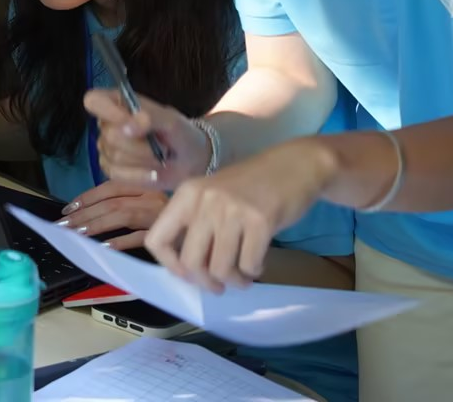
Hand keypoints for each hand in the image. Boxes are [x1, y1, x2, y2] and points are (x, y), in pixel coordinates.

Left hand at [57, 179, 167, 250]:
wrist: (213, 234)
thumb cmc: (177, 222)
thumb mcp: (151, 207)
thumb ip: (128, 206)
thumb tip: (91, 214)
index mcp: (146, 185)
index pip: (111, 187)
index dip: (87, 197)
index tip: (68, 209)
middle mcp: (153, 195)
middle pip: (112, 201)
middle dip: (85, 213)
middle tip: (64, 226)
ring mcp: (161, 213)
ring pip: (122, 214)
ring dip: (96, 225)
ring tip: (78, 234)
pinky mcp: (169, 234)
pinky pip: (140, 235)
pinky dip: (121, 240)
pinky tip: (105, 247)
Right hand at [85, 89, 210, 189]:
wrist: (190, 161)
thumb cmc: (179, 133)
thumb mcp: (171, 120)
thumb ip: (150, 117)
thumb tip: (127, 126)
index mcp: (117, 104)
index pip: (94, 101)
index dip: (108, 111)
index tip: (129, 121)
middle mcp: (107, 125)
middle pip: (110, 135)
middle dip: (140, 144)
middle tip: (161, 145)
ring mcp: (107, 149)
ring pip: (116, 157)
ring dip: (144, 160)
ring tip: (160, 158)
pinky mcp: (112, 170)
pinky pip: (117, 174)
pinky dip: (140, 175)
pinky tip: (153, 173)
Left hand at [144, 138, 335, 292]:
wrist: (295, 166)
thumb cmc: (250, 186)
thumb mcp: (212, 196)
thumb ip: (195, 224)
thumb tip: (185, 270)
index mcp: (186, 195)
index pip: (157, 240)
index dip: (170, 265)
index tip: (187, 274)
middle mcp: (204, 201)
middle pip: (190, 262)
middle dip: (205, 282)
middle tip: (218, 285)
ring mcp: (232, 210)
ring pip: (220, 268)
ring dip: (233, 280)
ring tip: (242, 278)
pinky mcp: (261, 221)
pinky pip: (248, 264)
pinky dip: (253, 272)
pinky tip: (257, 264)